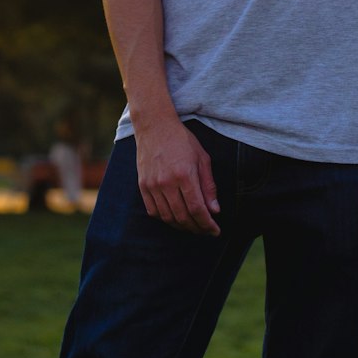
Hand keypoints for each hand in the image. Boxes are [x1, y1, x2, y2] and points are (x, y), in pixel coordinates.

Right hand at [135, 119, 220, 235]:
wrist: (154, 126)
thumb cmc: (181, 140)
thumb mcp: (202, 158)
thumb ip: (209, 185)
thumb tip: (214, 210)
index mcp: (185, 174)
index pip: (198, 209)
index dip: (207, 224)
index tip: (215, 231)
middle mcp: (167, 182)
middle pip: (183, 217)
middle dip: (197, 228)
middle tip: (206, 230)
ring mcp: (153, 185)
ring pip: (168, 217)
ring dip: (182, 226)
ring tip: (192, 226)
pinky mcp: (143, 186)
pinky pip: (153, 211)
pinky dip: (165, 219)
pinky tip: (175, 217)